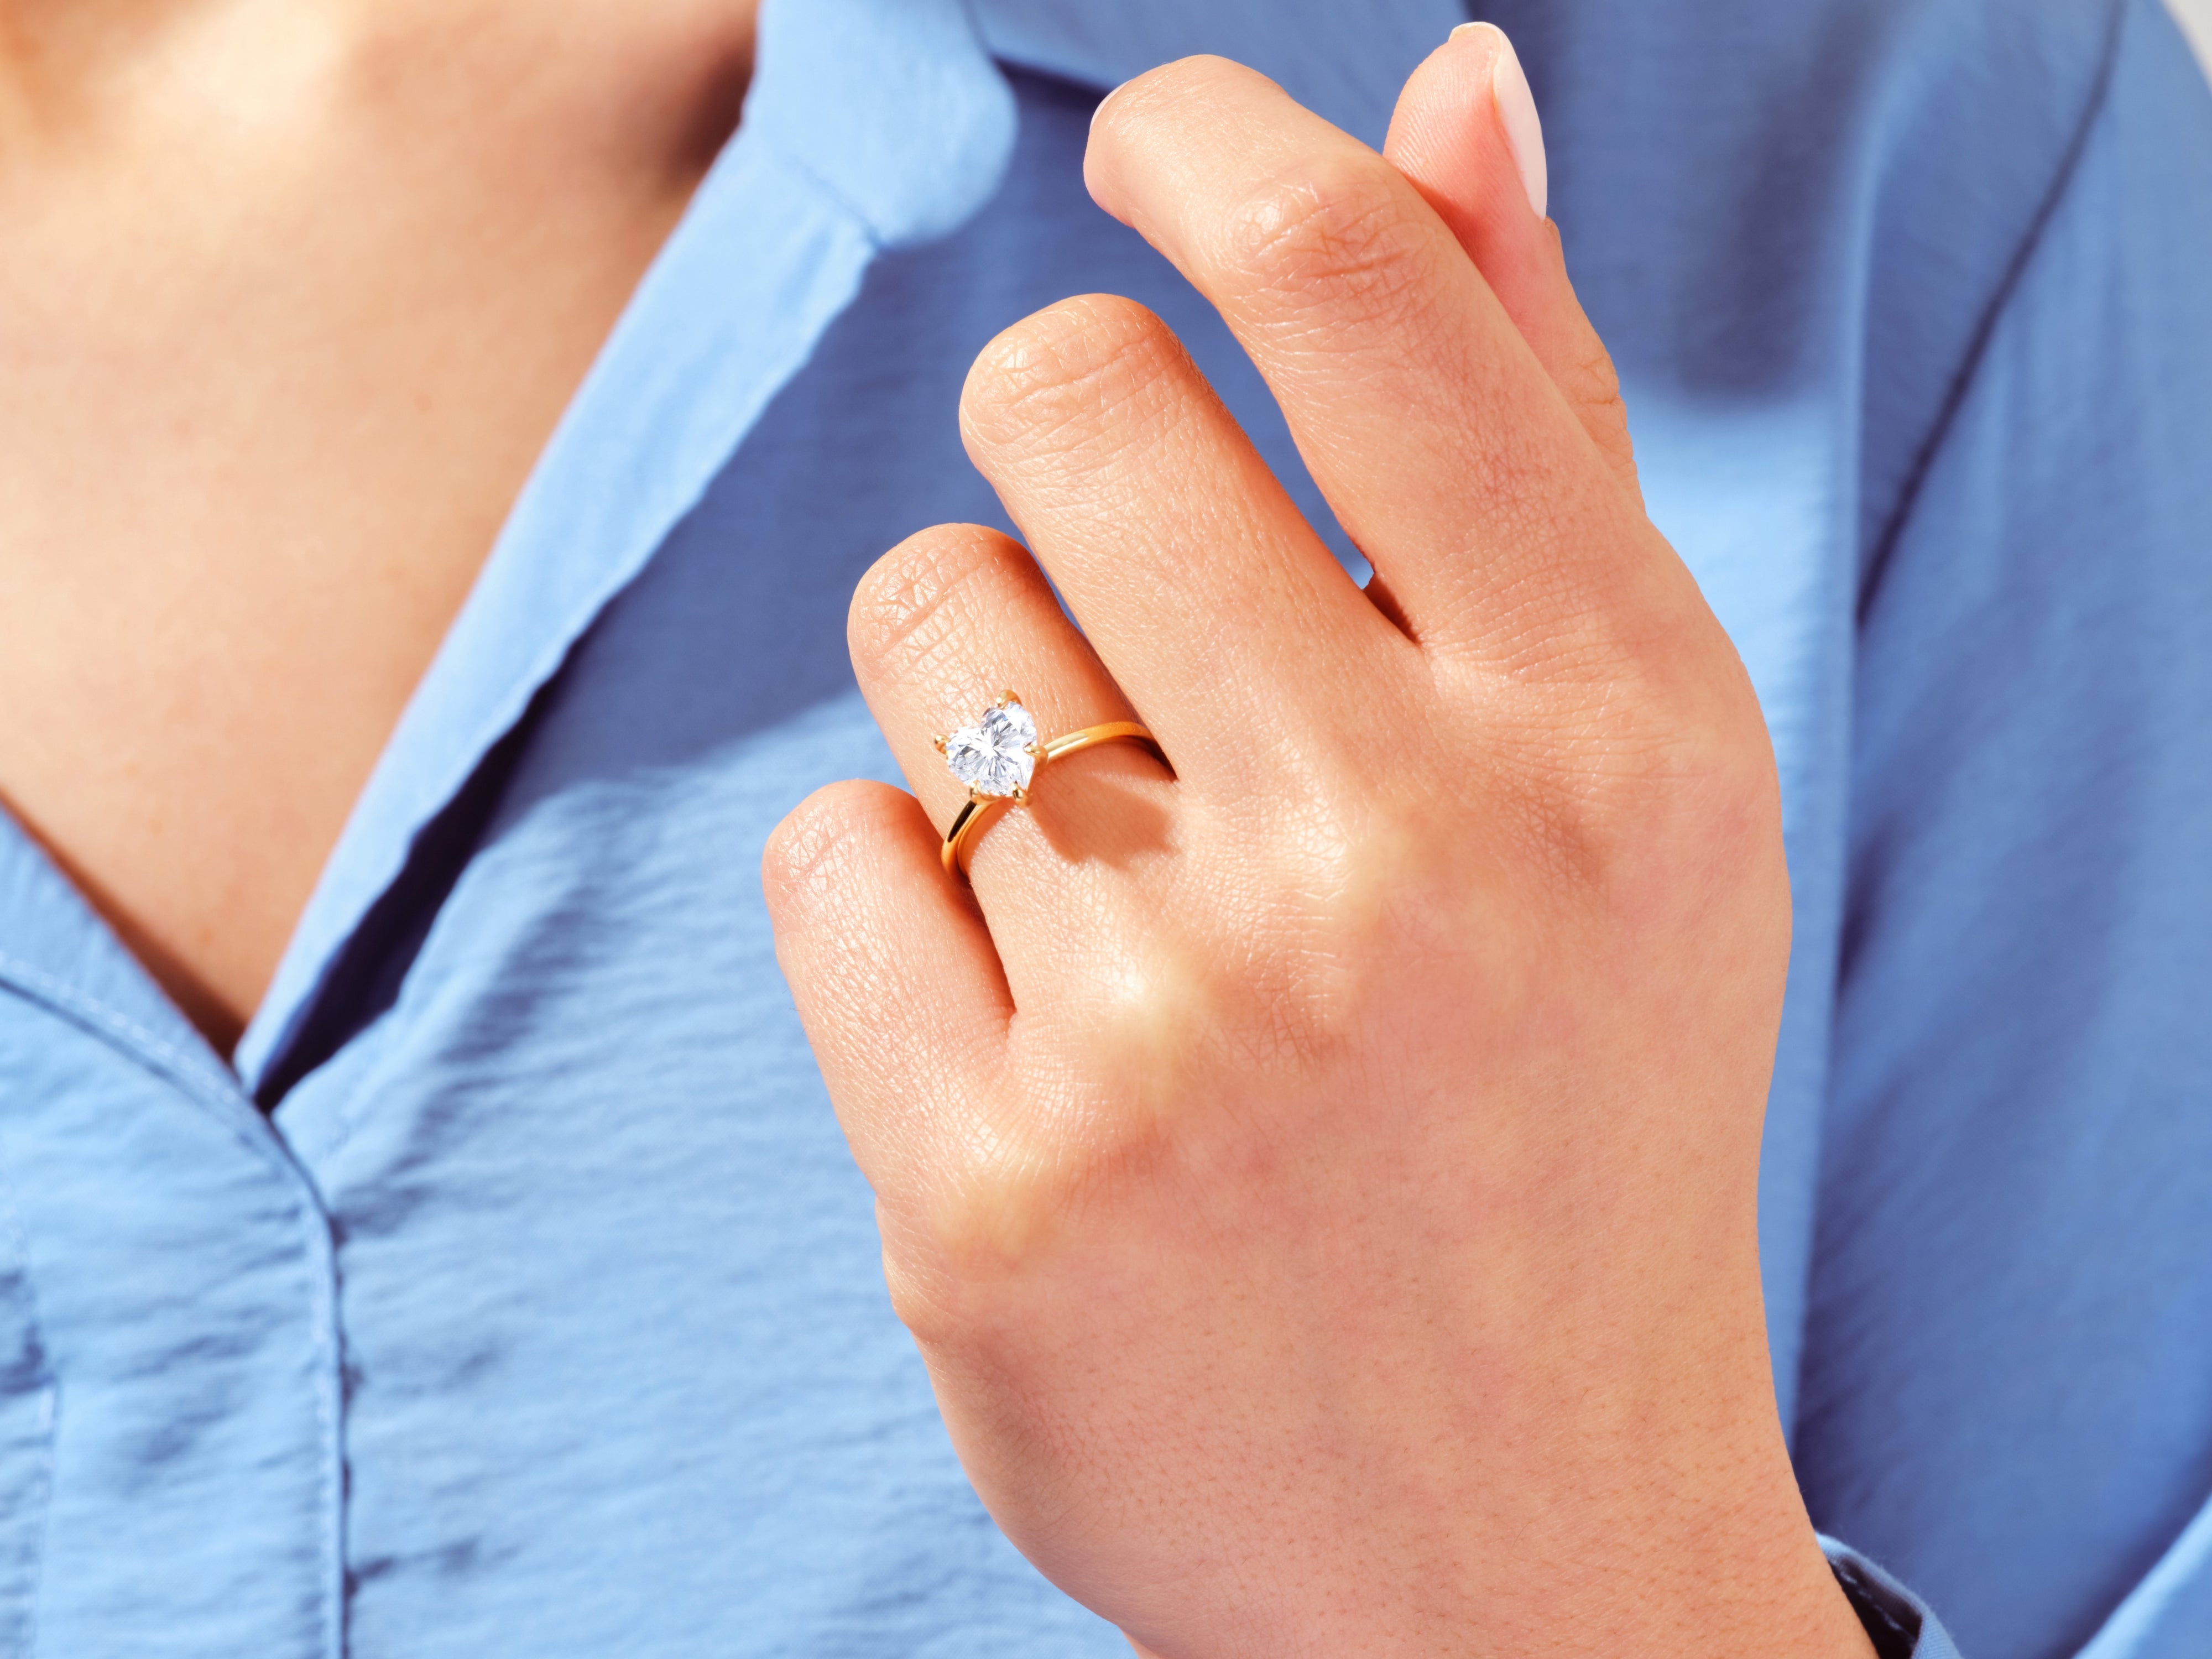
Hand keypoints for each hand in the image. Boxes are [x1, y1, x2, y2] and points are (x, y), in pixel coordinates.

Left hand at [767, 27, 1871, 1657]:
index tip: (1155, 151)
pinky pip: (827, 855)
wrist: (1507, 1528)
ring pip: (921, 626)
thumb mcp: (1627, 763)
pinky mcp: (984, 1193)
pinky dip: (907, 908)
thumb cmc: (1563, 1089)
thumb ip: (1532, 415)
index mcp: (1605, 726)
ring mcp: (1178, 1035)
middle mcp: (1403, 859)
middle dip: (1071, 449)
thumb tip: (1444, 90)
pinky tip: (1039, 1023)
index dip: (1212, 148)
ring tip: (1126, 869)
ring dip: (988, 701)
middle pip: (1064, 403)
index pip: (1357, 288)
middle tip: (1147, 603)